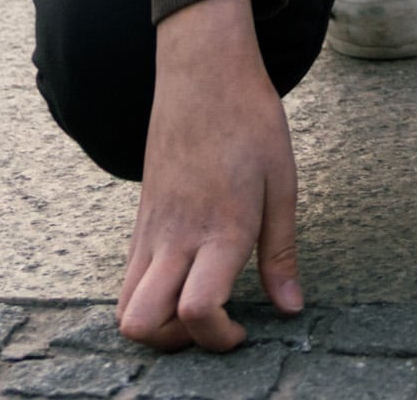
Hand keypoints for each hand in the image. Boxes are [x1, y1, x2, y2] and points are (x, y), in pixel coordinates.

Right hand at [119, 0, 298, 349]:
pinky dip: (148, 296)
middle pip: (142, 323)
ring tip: (198, 305)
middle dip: (175, 345)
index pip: (198, 310)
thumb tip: (290, 307)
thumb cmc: (249, 121)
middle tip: (214, 324)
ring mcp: (150, 229)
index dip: (218, 339)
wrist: (202, 71)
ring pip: (125, 306)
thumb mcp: (283, 183)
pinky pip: (128, 278)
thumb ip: (282, 252)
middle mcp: (176, 236)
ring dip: (156, 324)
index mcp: (220, 228)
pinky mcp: (140, 220)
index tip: (244, 329)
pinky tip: (184, 278)